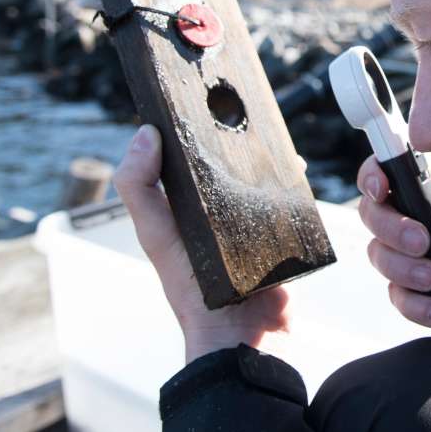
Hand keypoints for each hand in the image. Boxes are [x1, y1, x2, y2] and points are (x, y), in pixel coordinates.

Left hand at [114, 125, 289, 363]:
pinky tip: (291, 166)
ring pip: (256, 174)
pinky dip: (289, 180)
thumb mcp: (156, 234)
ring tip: (268, 133)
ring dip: (263, 155)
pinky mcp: (277, 231)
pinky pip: (286, 197)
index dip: (184, 128)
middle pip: (224, 160)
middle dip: (231, 136)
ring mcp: (248, 219)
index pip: (182, 156)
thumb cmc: (191, 289)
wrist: (241, 333)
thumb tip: (143, 134)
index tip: (194, 97)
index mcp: (182, 206)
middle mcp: (214, 210)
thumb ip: (138, 188)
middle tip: (240, 109)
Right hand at [356, 154, 430, 379]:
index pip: (384, 172)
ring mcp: (410, 257)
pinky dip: (417, 305)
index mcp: (429, 189)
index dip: (372, 176)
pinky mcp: (416, 293)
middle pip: (372, 214)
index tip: (381, 187)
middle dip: (391, 228)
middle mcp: (413, 219)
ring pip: (379, 256)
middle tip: (422, 241)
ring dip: (403, 268)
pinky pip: (399, 299)